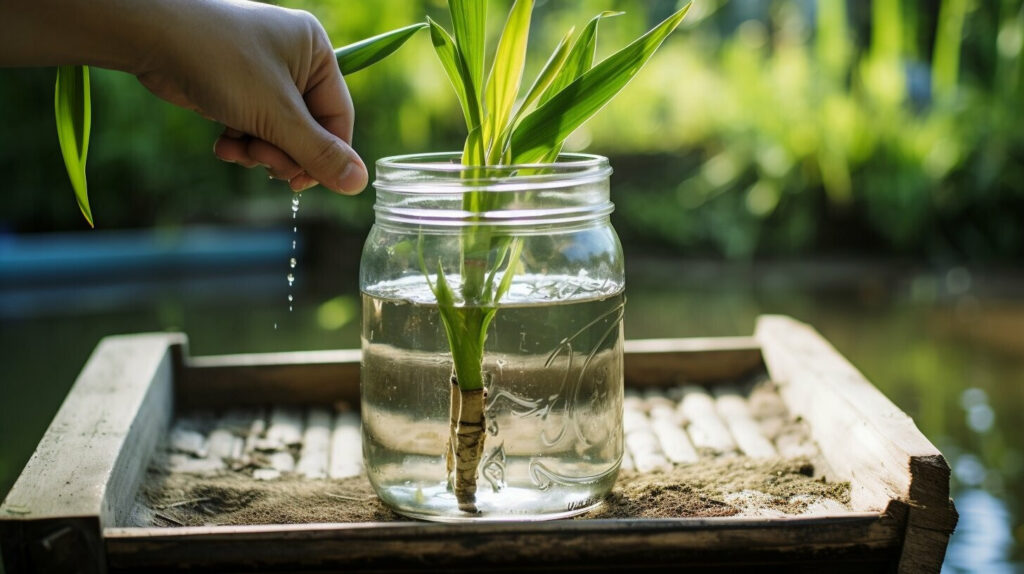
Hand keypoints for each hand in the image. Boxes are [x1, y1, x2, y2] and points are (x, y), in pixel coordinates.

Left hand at [134, 0, 367, 193]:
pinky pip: (253, 127)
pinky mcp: (236, 87)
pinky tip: (222, 145)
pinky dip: (240, 142)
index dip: (325, 156)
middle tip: (263, 164)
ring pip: (279, 134)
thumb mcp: (276, 114)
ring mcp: (263, 74)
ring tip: (237, 149)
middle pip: (308, 130)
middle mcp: (295, 61)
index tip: (303, 183)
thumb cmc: (220, 61)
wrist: (151, 36)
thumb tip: (358, 184)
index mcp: (317, 52)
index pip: (338, 118)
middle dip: (284, 153)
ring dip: (259, 151)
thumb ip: (318, 153)